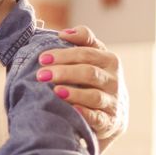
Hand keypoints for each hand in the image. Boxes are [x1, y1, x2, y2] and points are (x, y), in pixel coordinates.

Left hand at [37, 25, 127, 151]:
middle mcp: (113, 80)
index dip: (64, 54)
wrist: (114, 113)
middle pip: (89, 73)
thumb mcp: (94, 57)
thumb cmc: (96, 78)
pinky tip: (73, 110)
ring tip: (55, 91)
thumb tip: (64, 33)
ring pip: (94, 96)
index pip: (86, 53)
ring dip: (74, 93)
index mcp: (109, 60)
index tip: (42, 58)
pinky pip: (98, 118)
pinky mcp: (109, 121)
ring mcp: (112, 101)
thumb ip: (83, 39)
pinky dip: (86, 114)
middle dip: (64, 72)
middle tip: (42, 75)